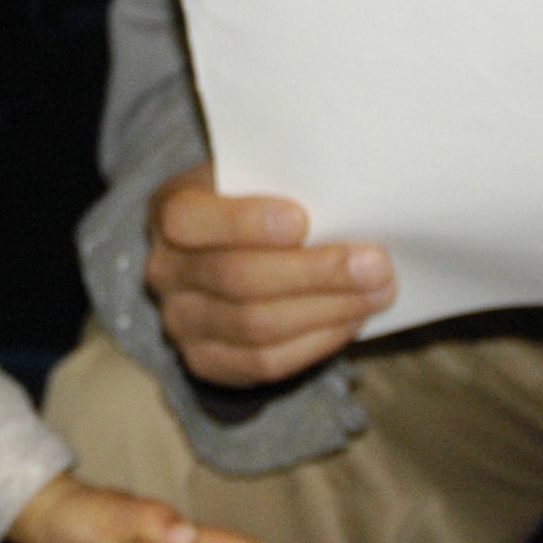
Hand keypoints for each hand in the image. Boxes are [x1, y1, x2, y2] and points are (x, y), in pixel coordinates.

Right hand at [145, 161, 393, 385]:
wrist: (229, 254)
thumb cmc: (254, 205)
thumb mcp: (254, 178)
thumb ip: (284, 184)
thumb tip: (347, 199)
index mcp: (169, 211)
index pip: (187, 220)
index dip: (242, 222)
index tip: (302, 220)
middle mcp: (164, 271)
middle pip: (236, 279)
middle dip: (313, 273)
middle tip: (374, 264)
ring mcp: (180, 322)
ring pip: (256, 327)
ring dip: (327, 310)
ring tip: (378, 291)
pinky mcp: (207, 362)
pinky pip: (265, 363)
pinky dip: (317, 342)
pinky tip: (351, 319)